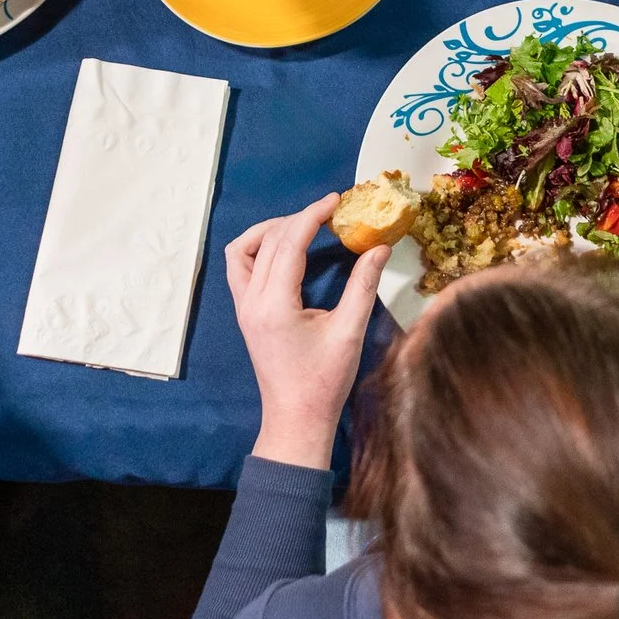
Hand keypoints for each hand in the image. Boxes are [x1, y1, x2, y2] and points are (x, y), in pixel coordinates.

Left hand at [224, 195, 388, 469]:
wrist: (296, 419)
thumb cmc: (324, 381)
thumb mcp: (349, 332)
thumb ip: (363, 285)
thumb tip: (379, 247)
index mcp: (275, 304)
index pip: (290, 242)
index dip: (313, 215)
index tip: (336, 199)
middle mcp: (252, 301)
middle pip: (269, 241)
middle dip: (299, 219)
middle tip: (330, 212)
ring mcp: (244, 307)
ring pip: (243, 250)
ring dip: (270, 231)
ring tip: (302, 226)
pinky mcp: (245, 314)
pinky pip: (240, 268)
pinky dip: (257, 250)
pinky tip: (284, 251)